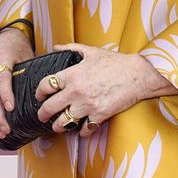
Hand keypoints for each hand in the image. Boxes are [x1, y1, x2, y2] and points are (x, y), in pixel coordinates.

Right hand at [0, 27, 33, 137]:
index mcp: (1, 59)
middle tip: (7, 129)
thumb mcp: (28, 56)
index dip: (6, 95)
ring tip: (1, 131)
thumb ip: (32, 73)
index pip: (2, 79)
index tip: (11, 108)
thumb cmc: (18, 46)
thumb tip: (43, 94)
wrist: (4, 36)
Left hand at [35, 42, 177, 135]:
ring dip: (58, 126)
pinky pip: (84, 129)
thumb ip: (71, 48)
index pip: (45, 85)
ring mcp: (87, 105)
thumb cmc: (116, 62)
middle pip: (49, 107)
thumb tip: (56, 46)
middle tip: (42, 116)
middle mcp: (75, 91)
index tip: (40, 96)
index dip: (39, 93)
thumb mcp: (91, 51)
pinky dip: (81, 130)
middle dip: (43, 114)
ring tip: (57, 126)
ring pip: (63, 122)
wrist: (138, 75)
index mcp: (71, 74)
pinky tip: (81, 128)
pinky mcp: (99, 116)